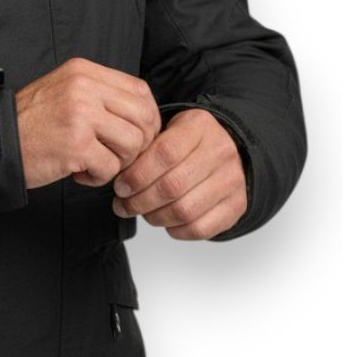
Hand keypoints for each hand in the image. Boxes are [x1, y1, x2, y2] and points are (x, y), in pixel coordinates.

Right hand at [14, 58, 161, 189]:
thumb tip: (142, 115)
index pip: (140, 90)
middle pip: (143, 117)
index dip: (146, 118)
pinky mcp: (76, 144)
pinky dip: (99, 178)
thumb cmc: (28, 122)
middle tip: (118, 155)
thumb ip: (99, 94)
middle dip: (139, 144)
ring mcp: (81, 115)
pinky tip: (79, 172)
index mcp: (83, 71)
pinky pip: (111, 167)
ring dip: (118, 162)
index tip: (136, 135)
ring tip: (94, 163)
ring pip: (133, 143)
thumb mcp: (64, 90)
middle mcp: (84, 88)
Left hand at [111, 109, 246, 239]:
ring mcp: (232, 180)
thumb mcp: (168, 128)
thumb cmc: (188, 141)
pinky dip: (176, 230)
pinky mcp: (237, 206)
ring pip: (184, 211)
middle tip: (122, 206)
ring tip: (142, 212)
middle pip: (172, 186)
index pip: (164, 154)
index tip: (120, 187)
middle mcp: (221, 152)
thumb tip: (118, 177)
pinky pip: (201, 228)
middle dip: (139, 201)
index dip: (137, 175)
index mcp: (199, 126)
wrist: (229, 147)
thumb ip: (146, 147)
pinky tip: (165, 221)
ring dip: (154, 217)